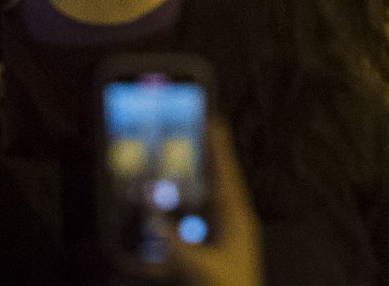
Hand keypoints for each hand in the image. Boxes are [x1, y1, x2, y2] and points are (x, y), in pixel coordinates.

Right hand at [164, 118, 261, 285]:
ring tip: (169, 172)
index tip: (213, 121)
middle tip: (188, 138)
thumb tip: (151, 211)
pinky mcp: (207, 262)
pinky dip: (170, 232)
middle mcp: (231, 228)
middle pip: (215, 187)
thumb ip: (171, 240)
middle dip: (201, 165)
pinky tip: (152, 227)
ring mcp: (221, 245)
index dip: (219, 149)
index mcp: (237, 222)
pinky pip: (187, 240)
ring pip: (202, 211)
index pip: (226, 176)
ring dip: (185, 196)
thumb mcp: (196, 267)